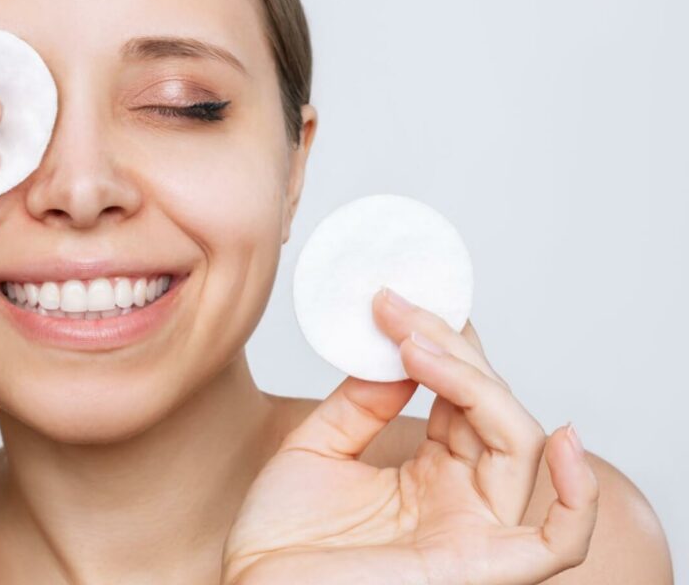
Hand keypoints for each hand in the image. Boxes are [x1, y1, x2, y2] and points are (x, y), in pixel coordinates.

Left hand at [222, 288, 598, 584]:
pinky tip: (564, 438)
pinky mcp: (478, 568)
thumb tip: (402, 349)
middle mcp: (460, 503)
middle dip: (451, 350)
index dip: (442, 346)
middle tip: (400, 309)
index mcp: (430, 478)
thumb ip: (360, 402)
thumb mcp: (315, 449)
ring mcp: (473, 534)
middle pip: (493, 411)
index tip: (399, 302)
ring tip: (415, 344)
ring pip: (518, 445)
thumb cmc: (280, 542)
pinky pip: (558, 544)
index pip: (463, 400)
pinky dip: (580, 496)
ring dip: (474, 382)